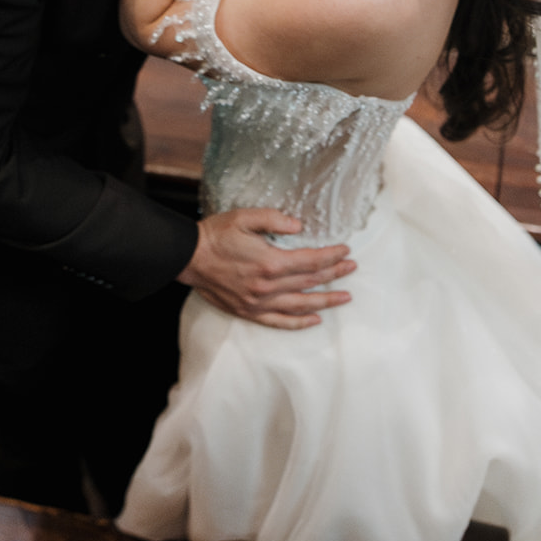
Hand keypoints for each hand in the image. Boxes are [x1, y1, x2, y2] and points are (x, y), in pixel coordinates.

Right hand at [179, 209, 355, 329]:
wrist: (189, 258)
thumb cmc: (216, 235)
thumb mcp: (244, 217)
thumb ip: (274, 219)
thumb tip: (299, 226)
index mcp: (270, 262)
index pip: (311, 261)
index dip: (331, 256)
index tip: (346, 251)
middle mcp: (268, 287)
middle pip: (310, 282)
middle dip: (334, 274)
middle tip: (351, 268)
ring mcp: (259, 303)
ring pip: (301, 305)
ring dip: (326, 301)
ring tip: (345, 297)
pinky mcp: (249, 312)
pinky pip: (280, 322)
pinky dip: (300, 322)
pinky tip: (314, 319)